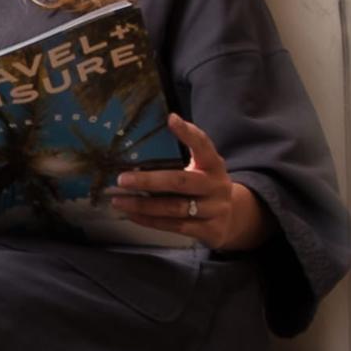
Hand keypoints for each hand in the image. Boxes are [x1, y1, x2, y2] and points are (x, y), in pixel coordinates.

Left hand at [111, 116, 270, 253]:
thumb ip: (181, 157)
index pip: (203, 144)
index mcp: (213, 164)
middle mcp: (217, 185)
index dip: (188, 132)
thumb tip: (140, 147)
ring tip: (119, 200)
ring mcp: (215, 209)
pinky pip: (175, 226)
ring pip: (175, 208)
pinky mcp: (210, 230)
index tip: (171, 119)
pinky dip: (150, 220)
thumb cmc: (205, 186)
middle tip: (123, 178)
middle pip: (182, 181)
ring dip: (143, 205)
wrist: (232, 218)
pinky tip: (132, 214)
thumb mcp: (202, 168)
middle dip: (149, 180)